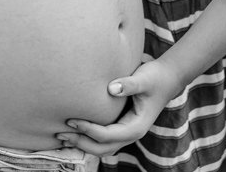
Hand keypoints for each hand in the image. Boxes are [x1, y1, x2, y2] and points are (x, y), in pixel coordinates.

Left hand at [55, 60, 184, 155]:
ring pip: (101, 147)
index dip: (88, 129)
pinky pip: (102, 140)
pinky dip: (87, 139)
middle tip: (59, 133)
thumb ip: (129, 83)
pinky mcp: (121, 127)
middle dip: (80, 142)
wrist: (166, 79)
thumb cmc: (155, 78)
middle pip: (101, 148)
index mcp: (136, 127)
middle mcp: (130, 134)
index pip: (107, 135)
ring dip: (82, 144)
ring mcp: (125, 132)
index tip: (71, 120)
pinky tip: (73, 131)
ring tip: (61, 136)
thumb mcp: (144, 78)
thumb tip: (111, 88)